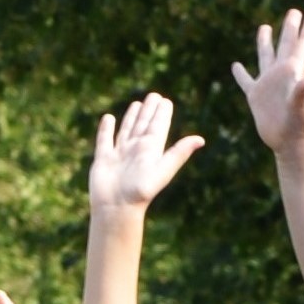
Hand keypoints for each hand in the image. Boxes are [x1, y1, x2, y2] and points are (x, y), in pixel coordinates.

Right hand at [87, 92, 208, 214]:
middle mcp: (136, 149)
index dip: (161, 113)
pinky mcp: (103, 159)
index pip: (158, 126)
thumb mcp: (163, 170)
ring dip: (131, 117)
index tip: (164, 100)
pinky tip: (108, 118)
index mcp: (151, 149)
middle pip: (143, 125)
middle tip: (154, 96)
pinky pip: (105, 140)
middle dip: (148, 110)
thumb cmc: (141, 191)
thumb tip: (200, 140)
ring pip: (126, 130)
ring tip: (136, 104)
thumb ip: (179, 153)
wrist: (117, 207)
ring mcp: (119, 154)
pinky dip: (106, 129)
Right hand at [230, 7, 303, 155]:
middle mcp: (282, 74)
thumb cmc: (298, 125)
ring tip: (265, 26)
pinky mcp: (256, 97)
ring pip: (265, 57)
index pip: (303, 43)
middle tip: (294, 11)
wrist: (289, 142)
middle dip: (290, 27)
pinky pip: (246, 81)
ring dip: (265, 42)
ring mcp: (268, 84)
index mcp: (294, 71)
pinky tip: (235, 65)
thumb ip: (301, 93)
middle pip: (286, 44)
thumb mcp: (300, 108)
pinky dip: (240, 73)